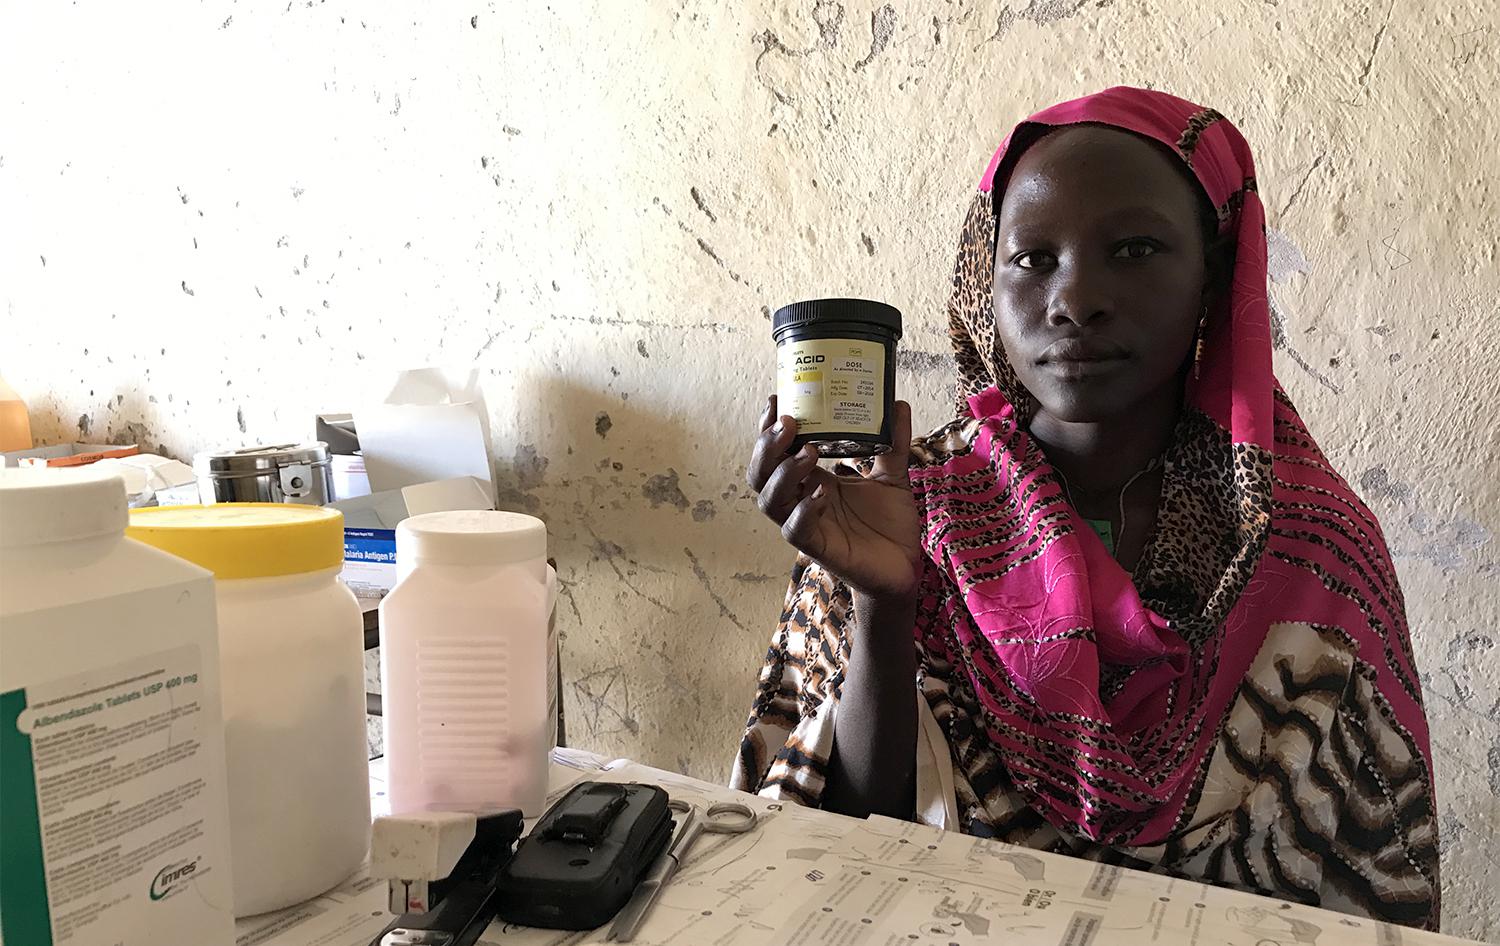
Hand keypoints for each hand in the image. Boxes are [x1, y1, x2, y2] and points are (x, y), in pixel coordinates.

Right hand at [746, 395, 922, 602]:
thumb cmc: (889, 525)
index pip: (777, 451)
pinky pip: (795, 530)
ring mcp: (806, 524)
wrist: (904, 568)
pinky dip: (803, 510)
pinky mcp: (818, 548)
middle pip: (761, 473)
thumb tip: (898, 404)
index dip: (769, 428)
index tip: (777, 400)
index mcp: (812, 479)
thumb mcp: (893, 476)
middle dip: (767, 446)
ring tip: (807, 452)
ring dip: (783, 473)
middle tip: (787, 424)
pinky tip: (819, 493)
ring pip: (770, 500)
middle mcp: (801, 499)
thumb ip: (893, 443)